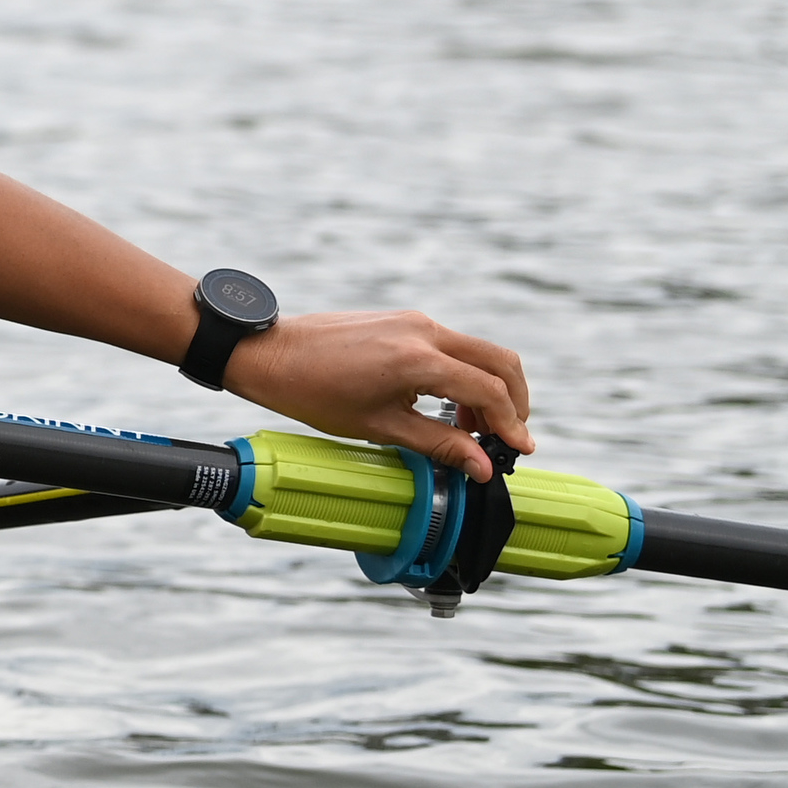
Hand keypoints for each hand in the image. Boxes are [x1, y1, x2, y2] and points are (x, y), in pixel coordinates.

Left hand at [222, 309, 533, 480]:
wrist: (268, 353)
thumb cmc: (313, 392)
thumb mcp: (378, 427)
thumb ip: (437, 444)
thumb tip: (481, 468)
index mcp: (418, 359)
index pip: (489, 390)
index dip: (511, 424)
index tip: (520, 452)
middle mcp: (423, 331)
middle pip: (500, 361)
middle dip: (515, 401)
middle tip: (507, 437)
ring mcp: (413, 320)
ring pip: (478, 351)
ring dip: (489, 387)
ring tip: (472, 429)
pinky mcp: (402, 320)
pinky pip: (451, 344)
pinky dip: (464, 373)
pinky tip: (447, 405)